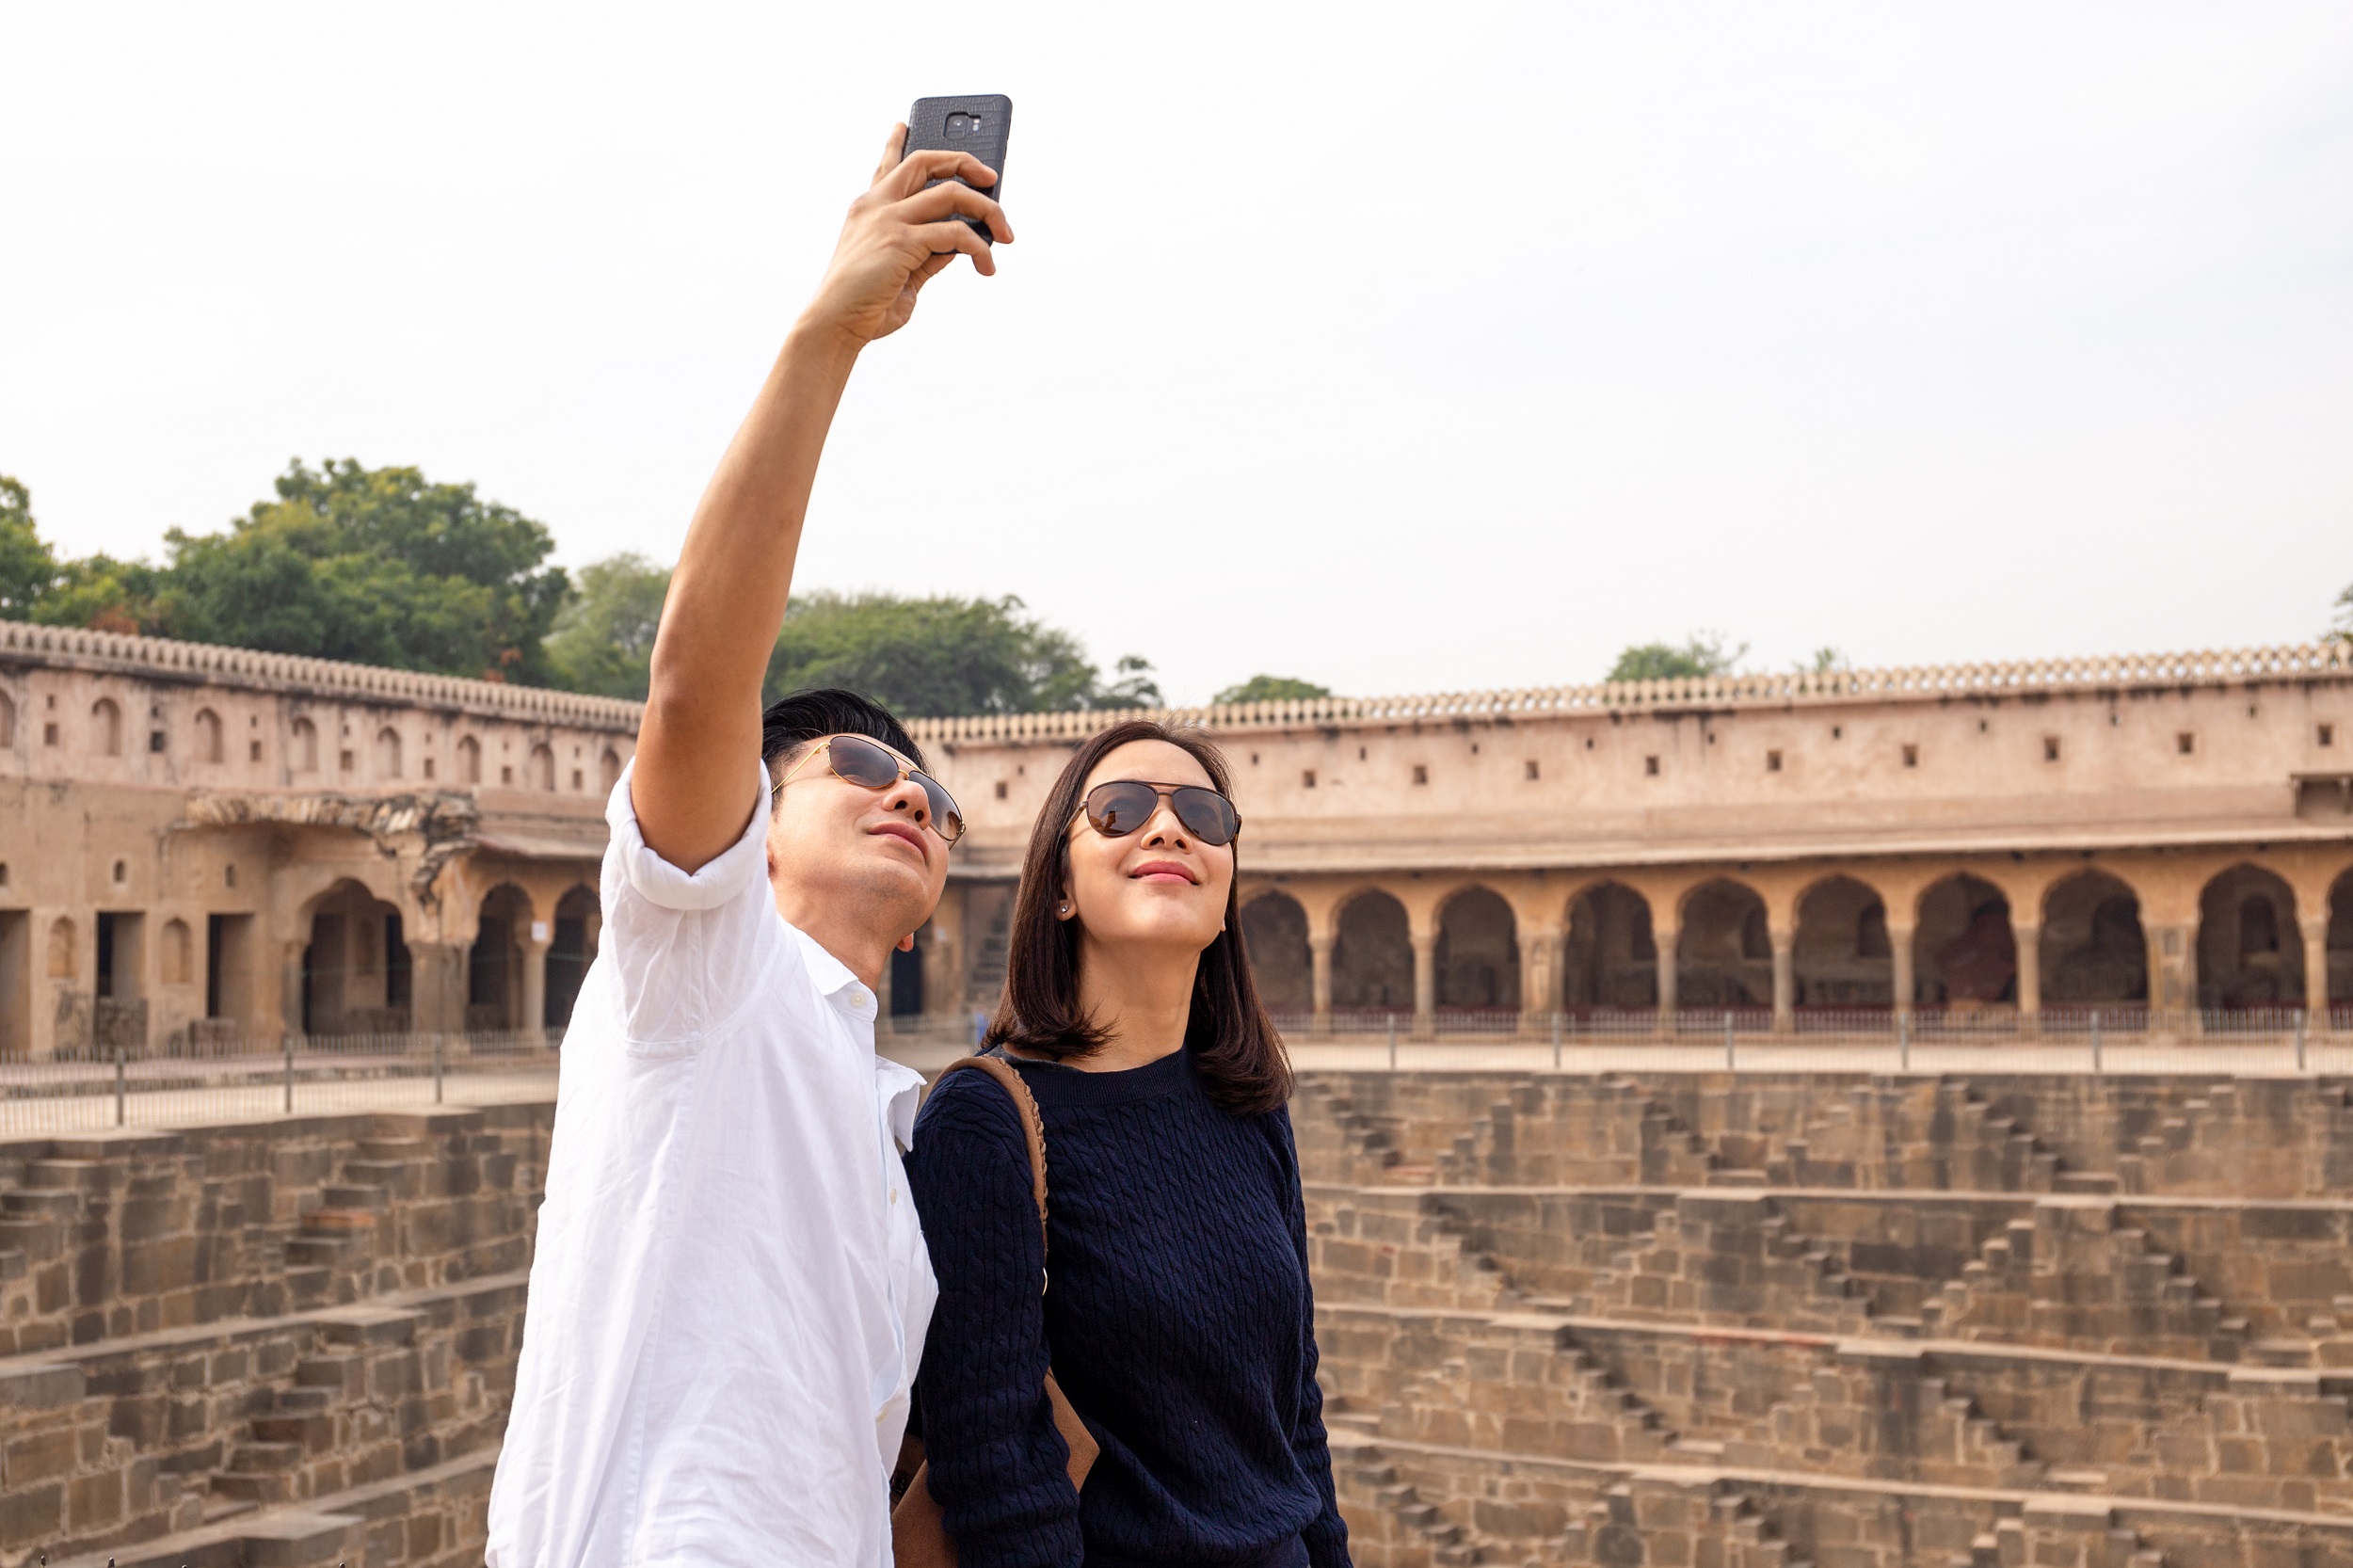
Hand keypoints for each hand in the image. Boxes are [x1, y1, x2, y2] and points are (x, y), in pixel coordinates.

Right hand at [799, 122, 1013, 347]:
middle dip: (964, 162)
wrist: (834, 323)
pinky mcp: (902, 240)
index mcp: (868, 210)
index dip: (896, 142)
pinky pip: (956, 233)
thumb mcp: (900, 271)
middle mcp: (876, 206)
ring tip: (1005, 234)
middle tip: (992, 180)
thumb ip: (926, 254)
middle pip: (925, 162)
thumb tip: (958, 246)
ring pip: (951, 193)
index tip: (904, 124)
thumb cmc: (864, 304)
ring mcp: (888, 219)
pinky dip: (979, 248)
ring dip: (988, 210)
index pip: (886, 165)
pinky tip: (986, 266)